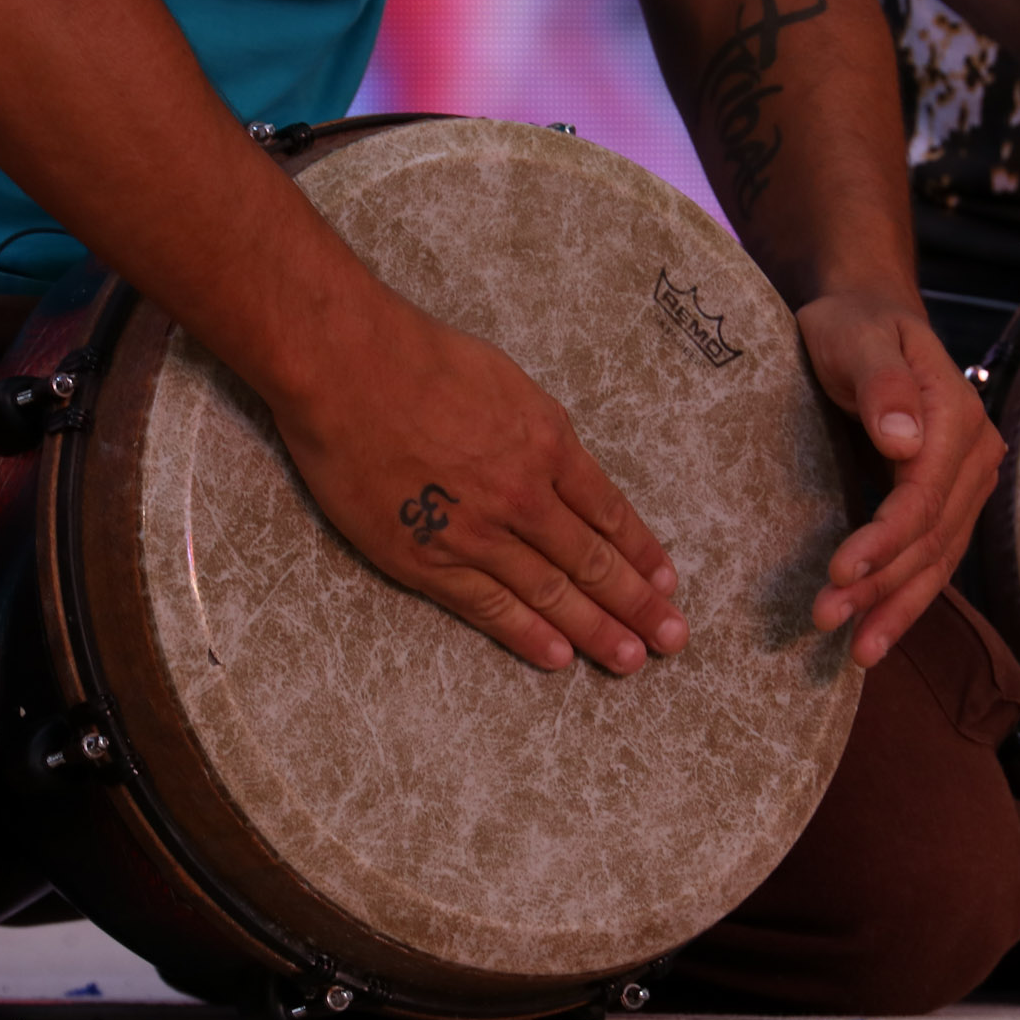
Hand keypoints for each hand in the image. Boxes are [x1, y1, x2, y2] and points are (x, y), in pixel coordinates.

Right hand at [269, 302, 687, 674]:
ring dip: (596, 630)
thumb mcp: (506, 381)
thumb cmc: (417, 358)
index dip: (641, 553)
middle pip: (592, 560)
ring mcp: (478, 532)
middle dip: (638, 605)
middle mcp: (525, 495)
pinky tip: (559, 658)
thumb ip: (535, 429)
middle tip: (673, 639)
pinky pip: (489, 606)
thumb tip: (556, 460)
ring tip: (630, 661)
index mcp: (548, 444)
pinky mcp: (427, 560)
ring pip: (550, 592)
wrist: (347, 369)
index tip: (667, 583)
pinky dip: (528, 635)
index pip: (609, 512)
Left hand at [797, 292, 999, 668]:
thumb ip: (881, 383)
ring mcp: (967, 482)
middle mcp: (974, 455)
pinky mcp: (949, 501)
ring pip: (938, 558)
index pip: (924, 496)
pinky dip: (906, 598)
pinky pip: (934, 557)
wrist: (868, 319)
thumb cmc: (853, 326)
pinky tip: (877, 633)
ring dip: (896, 606)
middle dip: (882, 587)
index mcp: (956, 418)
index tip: (838, 572)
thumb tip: (905, 438)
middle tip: (827, 621)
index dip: (884, 540)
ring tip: (857, 651)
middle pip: (932, 537)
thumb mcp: (855, 338)